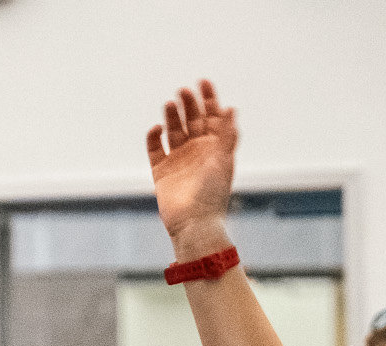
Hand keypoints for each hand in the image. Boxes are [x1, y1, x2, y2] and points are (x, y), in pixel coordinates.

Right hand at [148, 79, 238, 248]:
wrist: (193, 223)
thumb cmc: (213, 194)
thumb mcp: (224, 160)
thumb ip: (227, 134)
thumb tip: (231, 108)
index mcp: (215, 147)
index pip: (212, 117)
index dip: (208, 98)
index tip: (202, 82)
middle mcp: (197, 151)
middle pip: (192, 120)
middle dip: (189, 104)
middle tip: (184, 92)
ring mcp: (178, 160)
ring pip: (173, 130)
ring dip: (172, 116)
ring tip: (171, 104)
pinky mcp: (161, 171)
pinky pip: (154, 148)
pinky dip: (154, 136)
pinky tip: (157, 128)